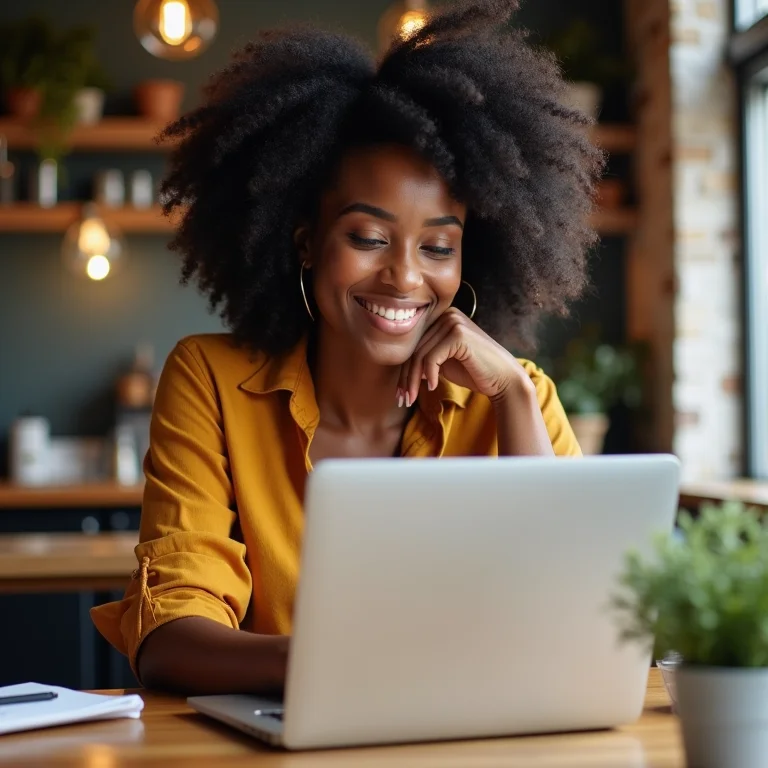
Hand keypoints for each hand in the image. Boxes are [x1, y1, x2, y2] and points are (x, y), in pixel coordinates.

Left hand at [397, 308, 533, 407]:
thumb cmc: (474, 372)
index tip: (400, 393)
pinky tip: (434, 387)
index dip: (405, 370)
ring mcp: (453, 322)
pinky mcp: (458, 334)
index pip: (415, 345)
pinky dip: (430, 375)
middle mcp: (447, 315)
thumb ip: (424, 359)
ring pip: (420, 355)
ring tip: (411, 399)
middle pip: (415, 349)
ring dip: (413, 381)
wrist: (503, 379)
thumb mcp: (443, 363)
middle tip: (402, 399)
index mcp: (442, 318)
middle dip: (406, 378)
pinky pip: (432, 357)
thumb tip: (401, 368)